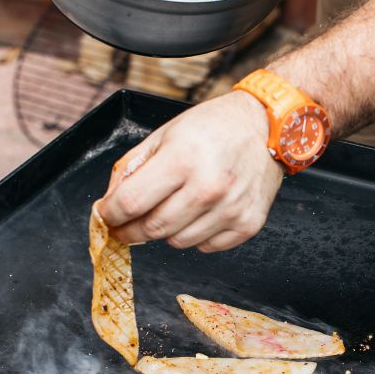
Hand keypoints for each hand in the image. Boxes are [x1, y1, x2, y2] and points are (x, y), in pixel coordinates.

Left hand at [99, 91, 283, 251]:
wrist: (267, 126)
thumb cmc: (214, 127)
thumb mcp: (165, 134)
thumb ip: (132, 167)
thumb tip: (110, 202)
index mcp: (182, 158)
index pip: (130, 204)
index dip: (110, 215)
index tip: (107, 216)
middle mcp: (208, 187)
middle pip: (152, 229)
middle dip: (132, 230)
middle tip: (128, 223)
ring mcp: (230, 209)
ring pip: (177, 242)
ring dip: (167, 230)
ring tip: (175, 207)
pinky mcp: (248, 224)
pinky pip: (206, 247)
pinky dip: (196, 235)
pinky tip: (201, 212)